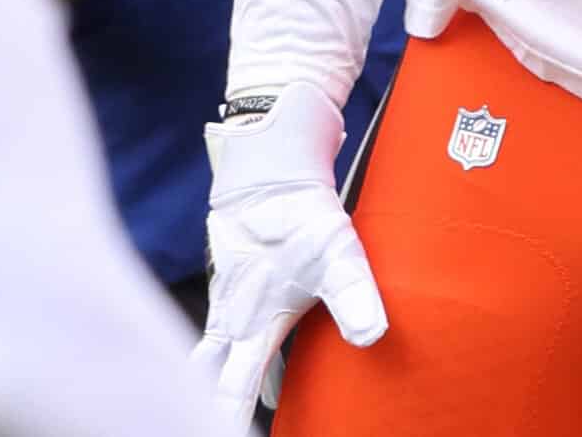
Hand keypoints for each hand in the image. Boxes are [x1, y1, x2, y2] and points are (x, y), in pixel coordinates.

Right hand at [195, 83, 385, 426]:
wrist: (267, 169)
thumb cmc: (299, 214)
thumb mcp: (338, 256)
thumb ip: (355, 296)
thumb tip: (372, 336)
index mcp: (253, 327)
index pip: (234, 391)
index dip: (227, 420)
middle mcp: (234, 321)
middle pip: (211, 380)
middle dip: (210, 405)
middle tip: (217, 422)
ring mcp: (229, 302)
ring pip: (214, 356)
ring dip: (220, 380)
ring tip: (229, 406)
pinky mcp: (233, 284)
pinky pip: (225, 331)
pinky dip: (229, 351)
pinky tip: (249, 356)